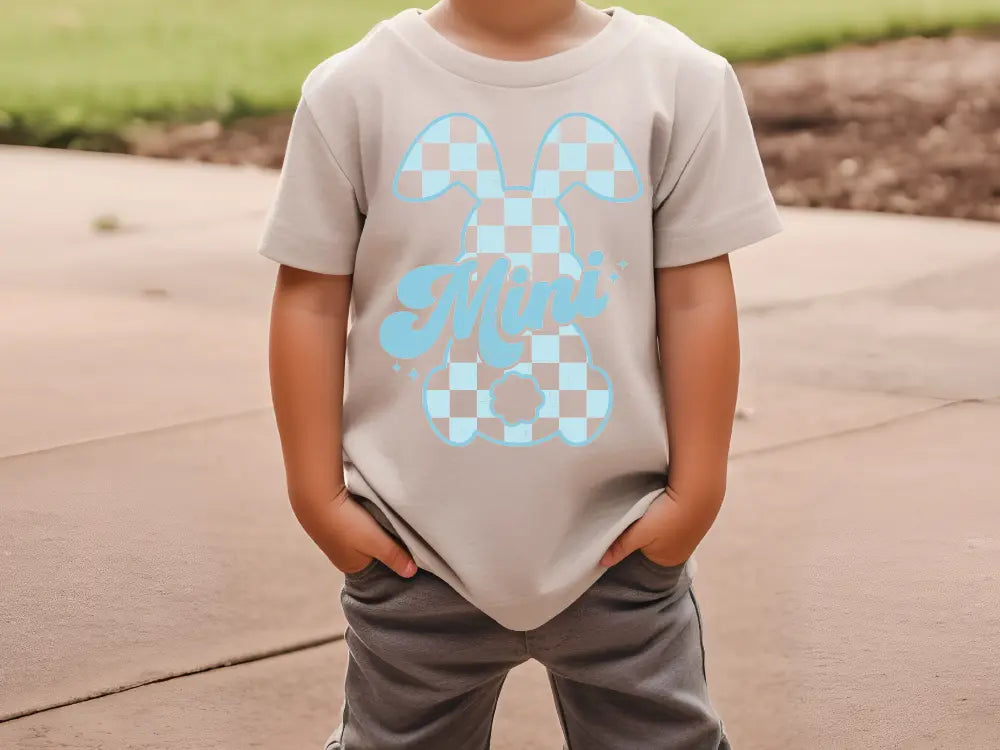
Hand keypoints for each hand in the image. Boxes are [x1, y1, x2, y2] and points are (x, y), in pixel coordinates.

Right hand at [294, 487, 417, 577]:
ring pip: (364, 536)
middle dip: (383, 542)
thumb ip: (395, 557)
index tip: (407, 547)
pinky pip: (355, 523)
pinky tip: (368, 509)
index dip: (393, 558)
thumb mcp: (376, 542)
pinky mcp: (334, 520)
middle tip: (398, 530)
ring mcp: (336, 538)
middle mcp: (342, 555)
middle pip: (372, 552)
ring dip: (374, 528)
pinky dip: (363, 518)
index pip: (379, 568)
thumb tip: (411, 573)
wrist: (315, 497)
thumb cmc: (346, 524)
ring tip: (383, 518)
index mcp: (352, 566)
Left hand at [599, 487, 713, 567]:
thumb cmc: (667, 517)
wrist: (697, 493)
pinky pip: (675, 521)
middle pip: (654, 546)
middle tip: (636, 520)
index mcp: (667, 560)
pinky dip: (668, 515)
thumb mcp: (640, 533)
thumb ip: (621, 546)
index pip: (643, 556)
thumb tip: (602, 563)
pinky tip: (663, 506)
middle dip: (645, 534)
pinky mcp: (695, 519)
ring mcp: (690, 536)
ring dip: (657, 523)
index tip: (626, 532)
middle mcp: (681, 553)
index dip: (634, 545)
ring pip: (665, 532)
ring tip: (649, 512)